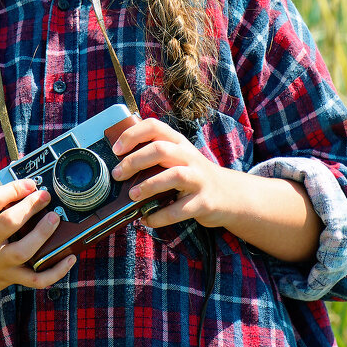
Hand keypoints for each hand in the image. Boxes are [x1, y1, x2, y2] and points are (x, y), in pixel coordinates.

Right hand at [0, 179, 74, 334]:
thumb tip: (20, 178)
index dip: (14, 188)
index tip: (30, 184)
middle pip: (9, 223)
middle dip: (30, 207)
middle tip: (45, 196)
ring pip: (23, 252)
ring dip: (42, 235)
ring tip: (55, 219)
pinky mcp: (10, 278)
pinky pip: (36, 279)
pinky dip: (56, 272)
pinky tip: (70, 257)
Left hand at [110, 117, 239, 230]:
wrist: (230, 195)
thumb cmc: (193, 176)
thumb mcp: (178, 159)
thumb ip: (155, 157)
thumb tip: (118, 166)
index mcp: (179, 143)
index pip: (155, 126)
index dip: (132, 134)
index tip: (116, 149)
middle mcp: (190, 157)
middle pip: (161, 150)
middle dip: (135, 161)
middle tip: (117, 174)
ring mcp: (199, 179)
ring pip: (173, 176)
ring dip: (148, 186)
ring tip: (132, 196)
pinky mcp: (204, 202)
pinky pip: (179, 209)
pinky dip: (160, 216)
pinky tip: (147, 219)